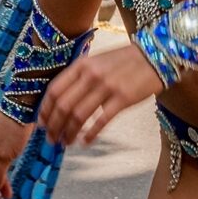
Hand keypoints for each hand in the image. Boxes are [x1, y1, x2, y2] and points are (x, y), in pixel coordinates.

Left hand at [38, 43, 161, 147]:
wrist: (155, 55)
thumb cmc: (125, 61)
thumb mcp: (97, 61)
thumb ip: (80, 77)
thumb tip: (62, 101)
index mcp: (81, 65)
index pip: (54, 90)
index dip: (45, 110)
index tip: (42, 124)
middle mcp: (90, 75)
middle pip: (63, 106)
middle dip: (54, 126)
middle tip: (53, 140)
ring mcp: (106, 87)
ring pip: (78, 115)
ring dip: (69, 133)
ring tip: (66, 143)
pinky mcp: (123, 99)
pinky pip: (101, 121)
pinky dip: (90, 134)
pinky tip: (86, 142)